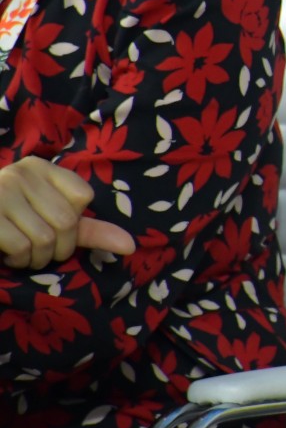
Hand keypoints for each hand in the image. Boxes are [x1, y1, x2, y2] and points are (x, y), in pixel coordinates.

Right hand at [0, 157, 135, 268]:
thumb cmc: (8, 225)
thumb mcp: (49, 221)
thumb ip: (90, 231)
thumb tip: (131, 246)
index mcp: (40, 167)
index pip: (83, 197)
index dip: (73, 226)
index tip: (52, 230)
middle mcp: (20, 172)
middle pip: (67, 222)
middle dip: (57, 250)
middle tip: (37, 253)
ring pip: (45, 238)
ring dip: (35, 259)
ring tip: (19, 254)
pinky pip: (20, 247)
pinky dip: (17, 261)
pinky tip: (4, 255)